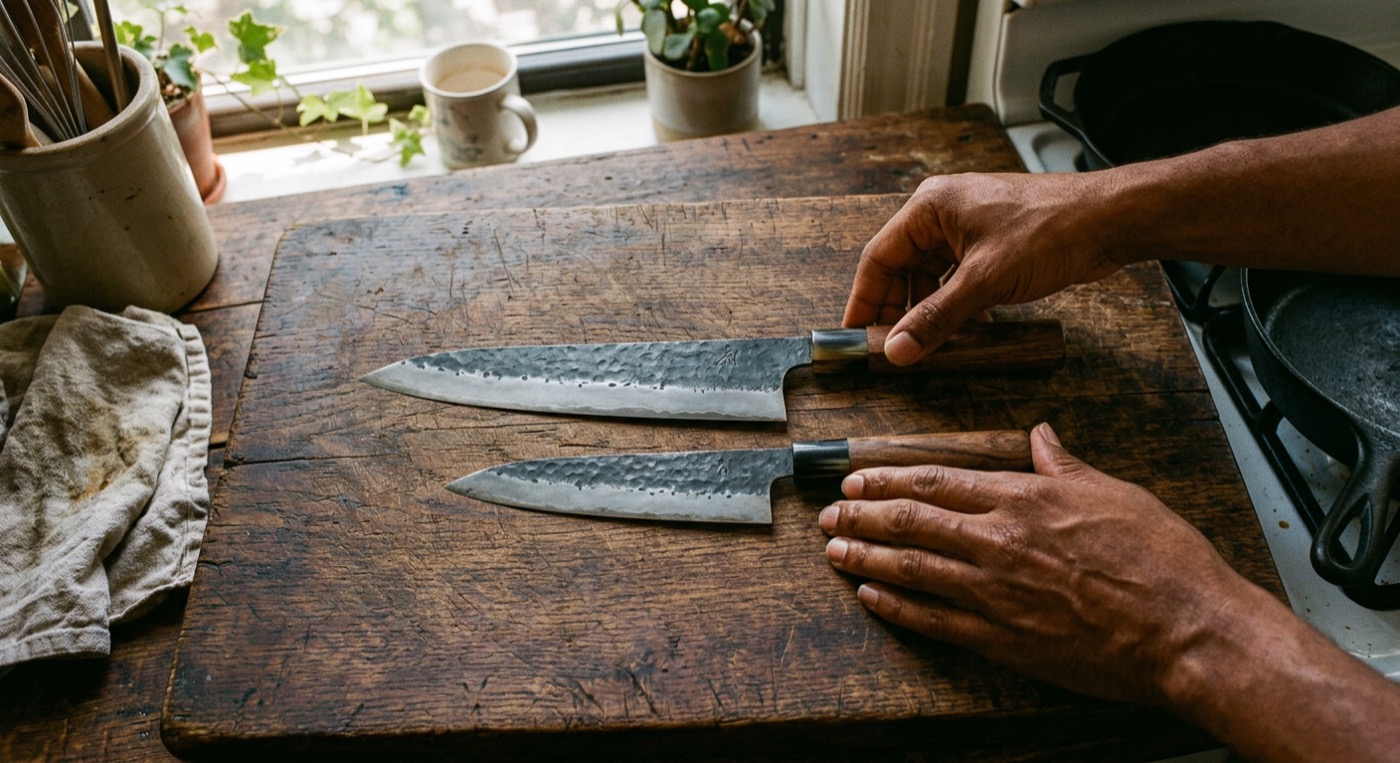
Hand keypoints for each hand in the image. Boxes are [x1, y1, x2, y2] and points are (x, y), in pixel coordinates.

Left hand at [818, 423, 1255, 704]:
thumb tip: (1042, 434)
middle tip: (829, 512)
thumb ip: (1065, 465)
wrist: (1188, 629)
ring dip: (866, 556)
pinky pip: (934, 620)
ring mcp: (997, 593)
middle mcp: (1000, 541)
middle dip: (862, 514)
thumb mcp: (1115, 493)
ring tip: (834, 549)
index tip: (857, 477)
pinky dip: (897, 606)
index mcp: (1026, 499)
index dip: (889, 478)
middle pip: (912, 521)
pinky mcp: (1004, 639)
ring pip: (912, 567)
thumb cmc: (1162, 560)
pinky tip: (871, 595)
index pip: (938, 481)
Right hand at [843, 173, 1122, 364]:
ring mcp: (969, 229)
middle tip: (890, 348)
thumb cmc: (1052, 230)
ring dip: (926, 311)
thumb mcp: (985, 281)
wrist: (1110, 220)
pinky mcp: (991, 245)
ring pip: (930, 276)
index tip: (855, 335)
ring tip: (924, 346)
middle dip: (896, 309)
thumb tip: (897, 349)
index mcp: (930, 207)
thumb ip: (936, 318)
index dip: (864, 299)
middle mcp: (943, 213)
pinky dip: (953, 305)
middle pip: (902, 268)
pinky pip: (956, 279)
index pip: (878, 257)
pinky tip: (960, 332)